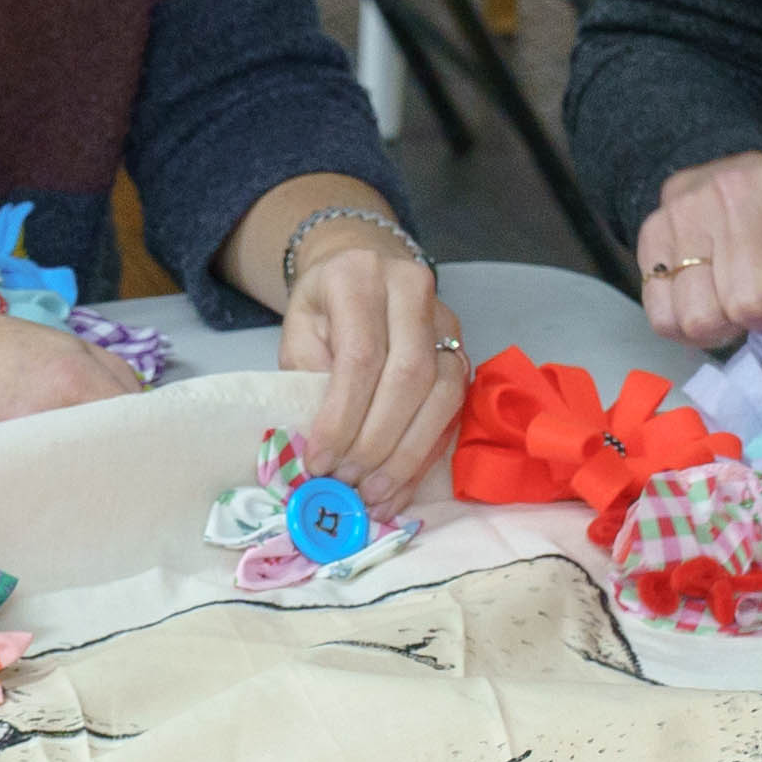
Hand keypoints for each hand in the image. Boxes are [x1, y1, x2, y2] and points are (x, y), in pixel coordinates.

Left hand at [275, 225, 468, 492]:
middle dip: (378, 442)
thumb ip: (306, 381)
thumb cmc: (324, 307)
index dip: (342, 417)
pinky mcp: (463, 352)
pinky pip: (455, 411)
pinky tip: (398, 487)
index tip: (321, 462)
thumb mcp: (298, 331)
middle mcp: (413, 292)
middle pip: (410, 377)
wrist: (362, 268)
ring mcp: (447, 322)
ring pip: (444, 395)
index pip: (361, 357)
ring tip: (374, 494)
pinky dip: (425, 456)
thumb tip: (319, 455)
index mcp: (361, 278)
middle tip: (348, 483)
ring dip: (408, 455)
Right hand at [632, 149, 761, 353]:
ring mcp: (688, 207)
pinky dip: (686, 328)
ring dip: (724, 327)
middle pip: (750, 303)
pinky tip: (704, 299)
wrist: (737, 184)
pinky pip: (664, 318)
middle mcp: (738, 187)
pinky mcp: (651, 230)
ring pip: (703, 317)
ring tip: (733, 302)